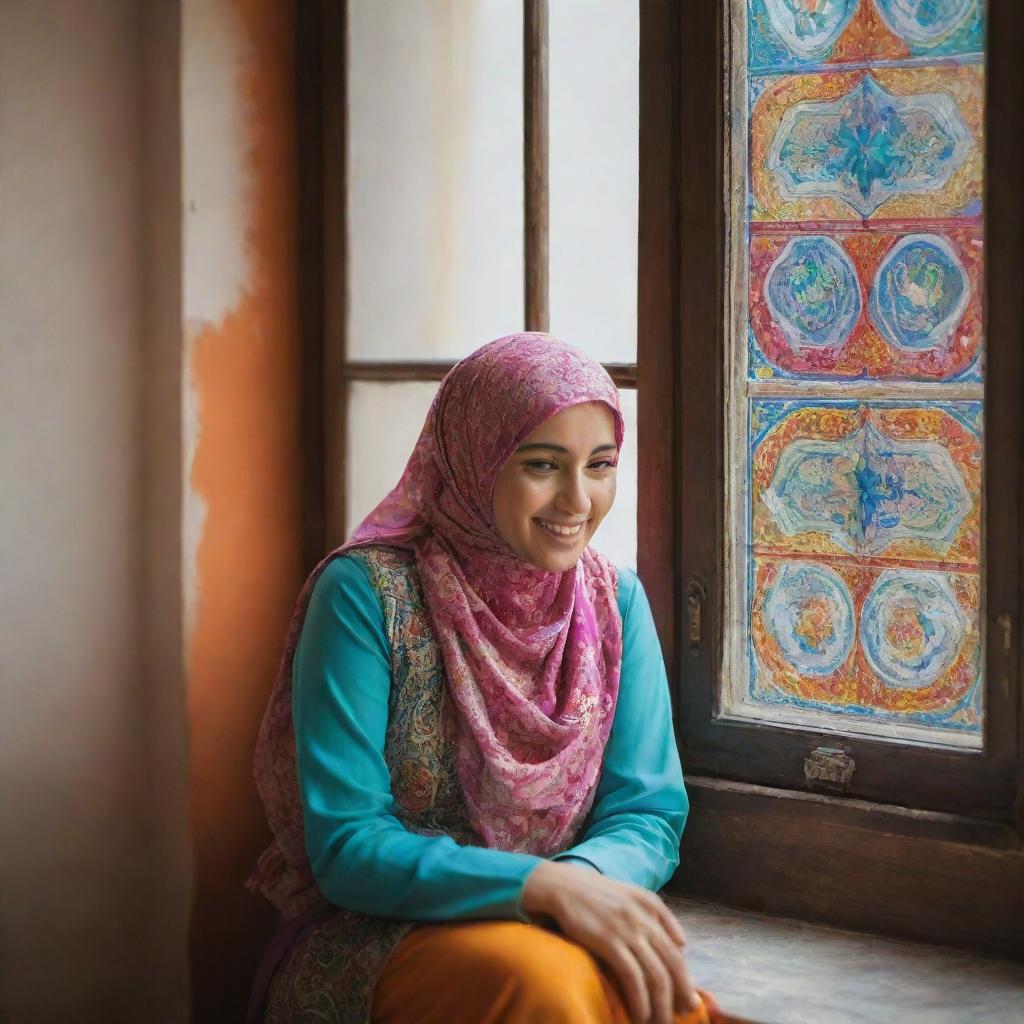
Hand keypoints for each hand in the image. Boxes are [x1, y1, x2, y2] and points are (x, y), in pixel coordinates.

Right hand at [522, 860, 699, 1023]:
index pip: (677, 949)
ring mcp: (628, 931)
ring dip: (661, 1005)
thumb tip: (683, 945)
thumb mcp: (632, 895)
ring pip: (656, 976)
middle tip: (684, 1015)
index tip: (687, 998)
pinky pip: (633, 978)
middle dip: (681, 995)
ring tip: (660, 1022)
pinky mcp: (610, 942)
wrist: (564, 885)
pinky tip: (640, 1014)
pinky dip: (640, 1000)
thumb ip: (659, 915)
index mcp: (653, 906)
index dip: (685, 978)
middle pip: (672, 964)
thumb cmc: (597, 894)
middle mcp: (645, 918)